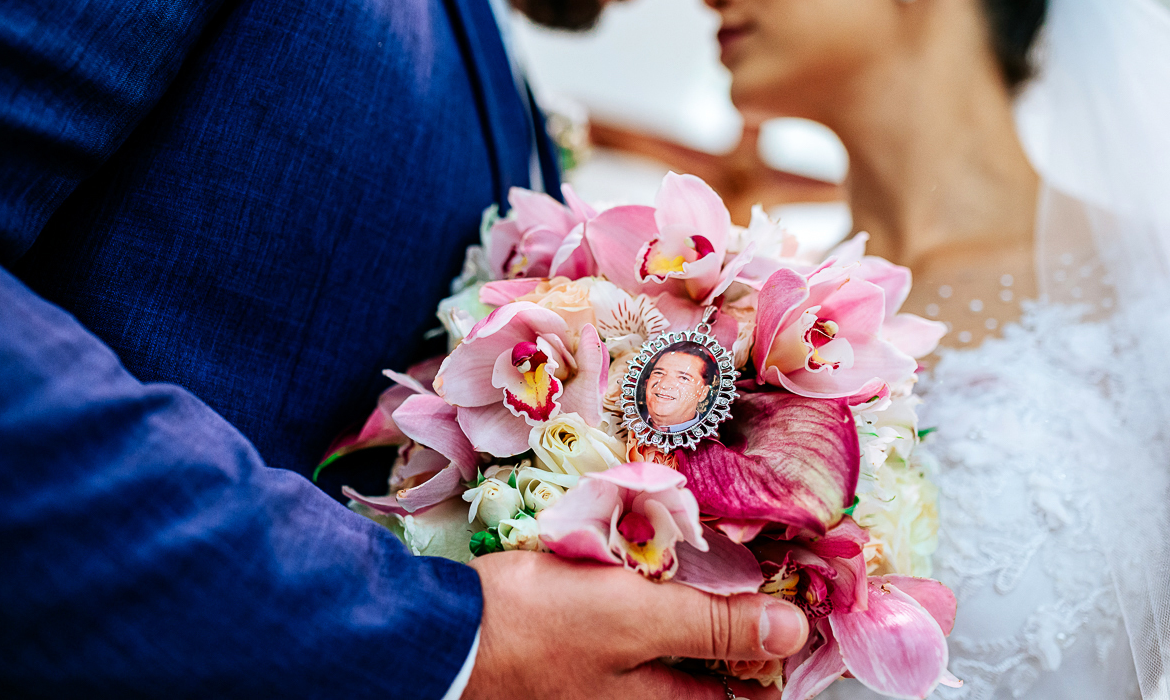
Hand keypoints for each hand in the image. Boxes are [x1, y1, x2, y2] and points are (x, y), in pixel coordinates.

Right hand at [463, 551, 809, 699]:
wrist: (442, 633)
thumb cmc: (538, 629)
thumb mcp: (634, 620)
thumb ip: (713, 626)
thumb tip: (794, 632)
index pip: (745, 685)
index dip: (773, 639)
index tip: (791, 593)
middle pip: (707, 662)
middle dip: (733, 613)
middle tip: (750, 563)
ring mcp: (606, 679)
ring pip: (668, 639)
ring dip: (688, 597)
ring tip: (702, 552)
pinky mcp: (578, 647)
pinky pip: (631, 623)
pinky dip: (646, 590)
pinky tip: (644, 558)